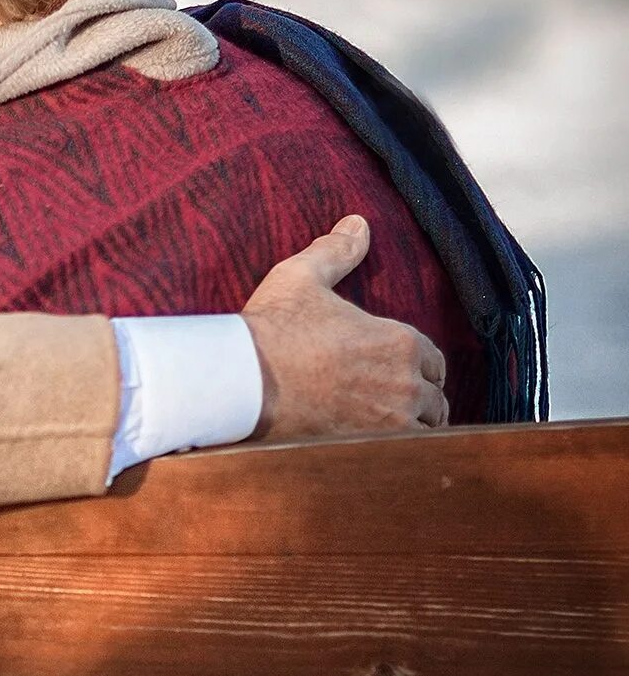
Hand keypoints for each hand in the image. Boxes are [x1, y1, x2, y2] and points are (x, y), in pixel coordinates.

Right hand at [240, 215, 447, 439]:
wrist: (246, 379)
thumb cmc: (274, 327)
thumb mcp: (302, 276)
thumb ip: (337, 251)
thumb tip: (358, 223)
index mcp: (399, 341)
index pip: (434, 361)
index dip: (421, 364)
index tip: (402, 369)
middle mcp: (406, 384)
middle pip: (435, 399)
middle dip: (421, 399)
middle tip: (395, 400)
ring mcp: (391, 422)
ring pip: (424, 430)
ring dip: (413, 427)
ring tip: (392, 426)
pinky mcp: (369, 449)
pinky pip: (403, 456)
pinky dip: (398, 452)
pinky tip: (380, 447)